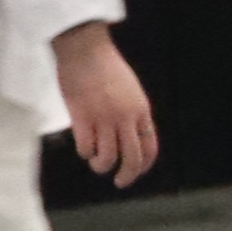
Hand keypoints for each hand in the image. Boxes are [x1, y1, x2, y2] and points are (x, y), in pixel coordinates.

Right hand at [49, 21, 156, 185]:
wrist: (85, 49)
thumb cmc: (105, 66)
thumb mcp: (130, 90)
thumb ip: (132, 112)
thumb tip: (130, 134)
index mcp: (141, 111)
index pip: (150, 148)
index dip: (144, 165)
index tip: (136, 172)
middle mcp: (125, 118)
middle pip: (132, 159)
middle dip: (127, 176)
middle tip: (120, 182)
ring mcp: (103, 119)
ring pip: (107, 158)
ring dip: (102, 166)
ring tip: (96, 163)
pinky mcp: (81, 118)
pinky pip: (86, 148)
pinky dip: (85, 153)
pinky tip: (84, 149)